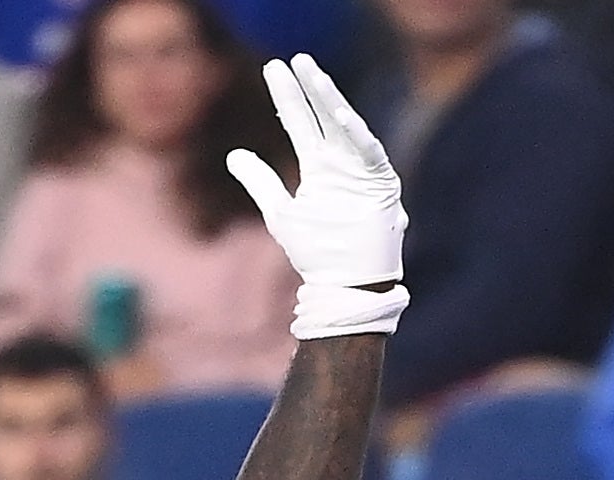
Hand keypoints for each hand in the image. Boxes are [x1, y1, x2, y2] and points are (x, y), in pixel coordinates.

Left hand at [231, 54, 403, 337]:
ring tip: (313, 75)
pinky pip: (369, 153)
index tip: (274, 68)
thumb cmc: (317, 254)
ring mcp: (361, 172)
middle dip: (309, 88)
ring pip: (346, 126)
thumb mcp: (280, 213)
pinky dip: (356, 134)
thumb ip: (260, 182)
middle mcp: (341, 163)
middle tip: (294, 59)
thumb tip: (233, 154)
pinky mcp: (380, 185)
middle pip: (323, 116)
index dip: (288, 96)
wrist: (345, 286)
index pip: (301, 122)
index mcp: (319, 167)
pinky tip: (338, 114)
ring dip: (331, 100)